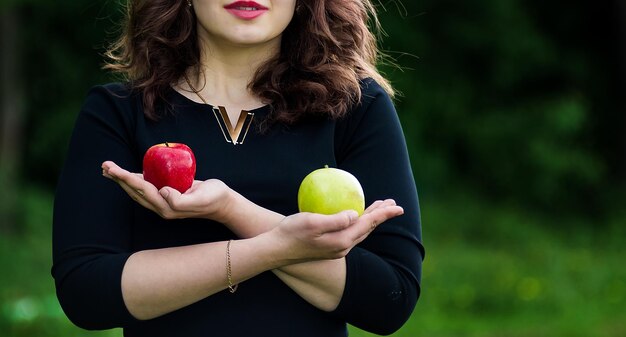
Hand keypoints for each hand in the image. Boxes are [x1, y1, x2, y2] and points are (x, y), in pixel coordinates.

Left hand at [101, 161, 230, 219]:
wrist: (223, 203)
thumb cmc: (213, 199)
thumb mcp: (199, 199)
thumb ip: (180, 200)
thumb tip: (162, 191)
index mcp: (166, 207)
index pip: (141, 190)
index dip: (126, 179)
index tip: (113, 169)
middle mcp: (161, 206)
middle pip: (134, 191)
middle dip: (118, 179)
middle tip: (105, 166)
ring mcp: (164, 201)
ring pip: (137, 190)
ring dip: (122, 180)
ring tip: (109, 170)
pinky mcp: (168, 194)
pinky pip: (147, 187)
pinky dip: (135, 180)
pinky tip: (129, 174)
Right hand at [269, 199, 403, 261]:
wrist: (275, 249)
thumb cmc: (291, 232)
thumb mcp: (312, 222)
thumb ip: (336, 219)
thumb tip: (355, 215)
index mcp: (341, 241)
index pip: (368, 224)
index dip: (384, 214)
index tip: (397, 206)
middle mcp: (342, 247)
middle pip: (368, 229)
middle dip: (381, 216)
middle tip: (394, 204)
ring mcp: (336, 249)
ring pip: (360, 232)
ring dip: (371, 220)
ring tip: (380, 209)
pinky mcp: (329, 248)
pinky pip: (351, 233)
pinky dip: (359, 223)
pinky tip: (356, 217)